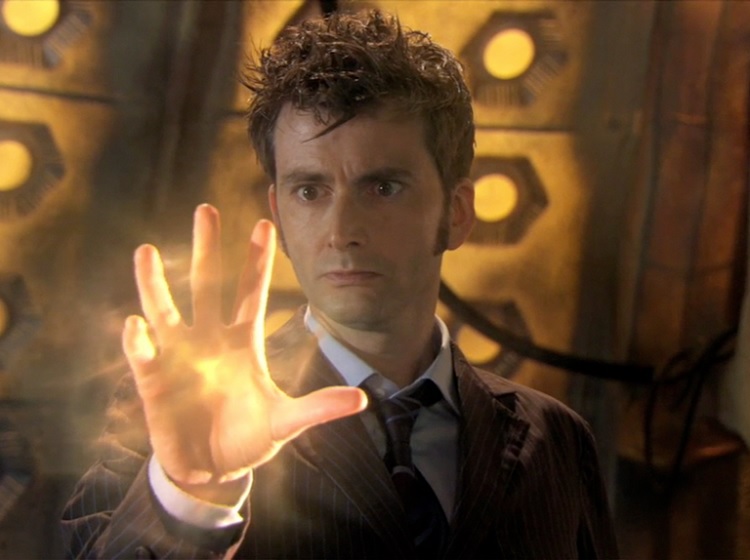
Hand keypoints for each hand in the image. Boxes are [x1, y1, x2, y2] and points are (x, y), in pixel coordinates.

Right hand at [122, 204, 366, 492]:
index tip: (265, 223)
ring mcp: (179, 357)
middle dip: (206, 249)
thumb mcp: (285, 422)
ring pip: (166, 311)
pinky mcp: (154, 381)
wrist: (212, 470)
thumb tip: (363, 400)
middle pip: (206, 285)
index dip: (257, 259)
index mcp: (243, 342)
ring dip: (154, 283)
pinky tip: (137, 326)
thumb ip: (318, 408)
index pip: (251, 292)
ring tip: (145, 252)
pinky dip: (139, 341)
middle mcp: (209, 339)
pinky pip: (143, 355)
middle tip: (206, 209)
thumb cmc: (249, 437)